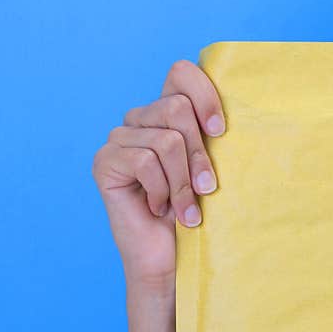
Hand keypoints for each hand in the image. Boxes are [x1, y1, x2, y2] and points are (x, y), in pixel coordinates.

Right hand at [92, 59, 225, 287]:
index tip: (221, 132)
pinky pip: (144, 161)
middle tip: (206, 188)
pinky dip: (161, 190)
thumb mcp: (211, 166)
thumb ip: (212, 134)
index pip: (181, 72)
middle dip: (199, 153)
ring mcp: (119, 138)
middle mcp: (140, 119)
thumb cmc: (197, 211)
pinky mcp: (104, 161)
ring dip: (183, 180)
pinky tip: (159, 208)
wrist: (171, 259)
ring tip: (187, 208)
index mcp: (167, 111)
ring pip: (166, 140)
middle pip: (177, 107)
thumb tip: (228, 116)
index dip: (205, 94)